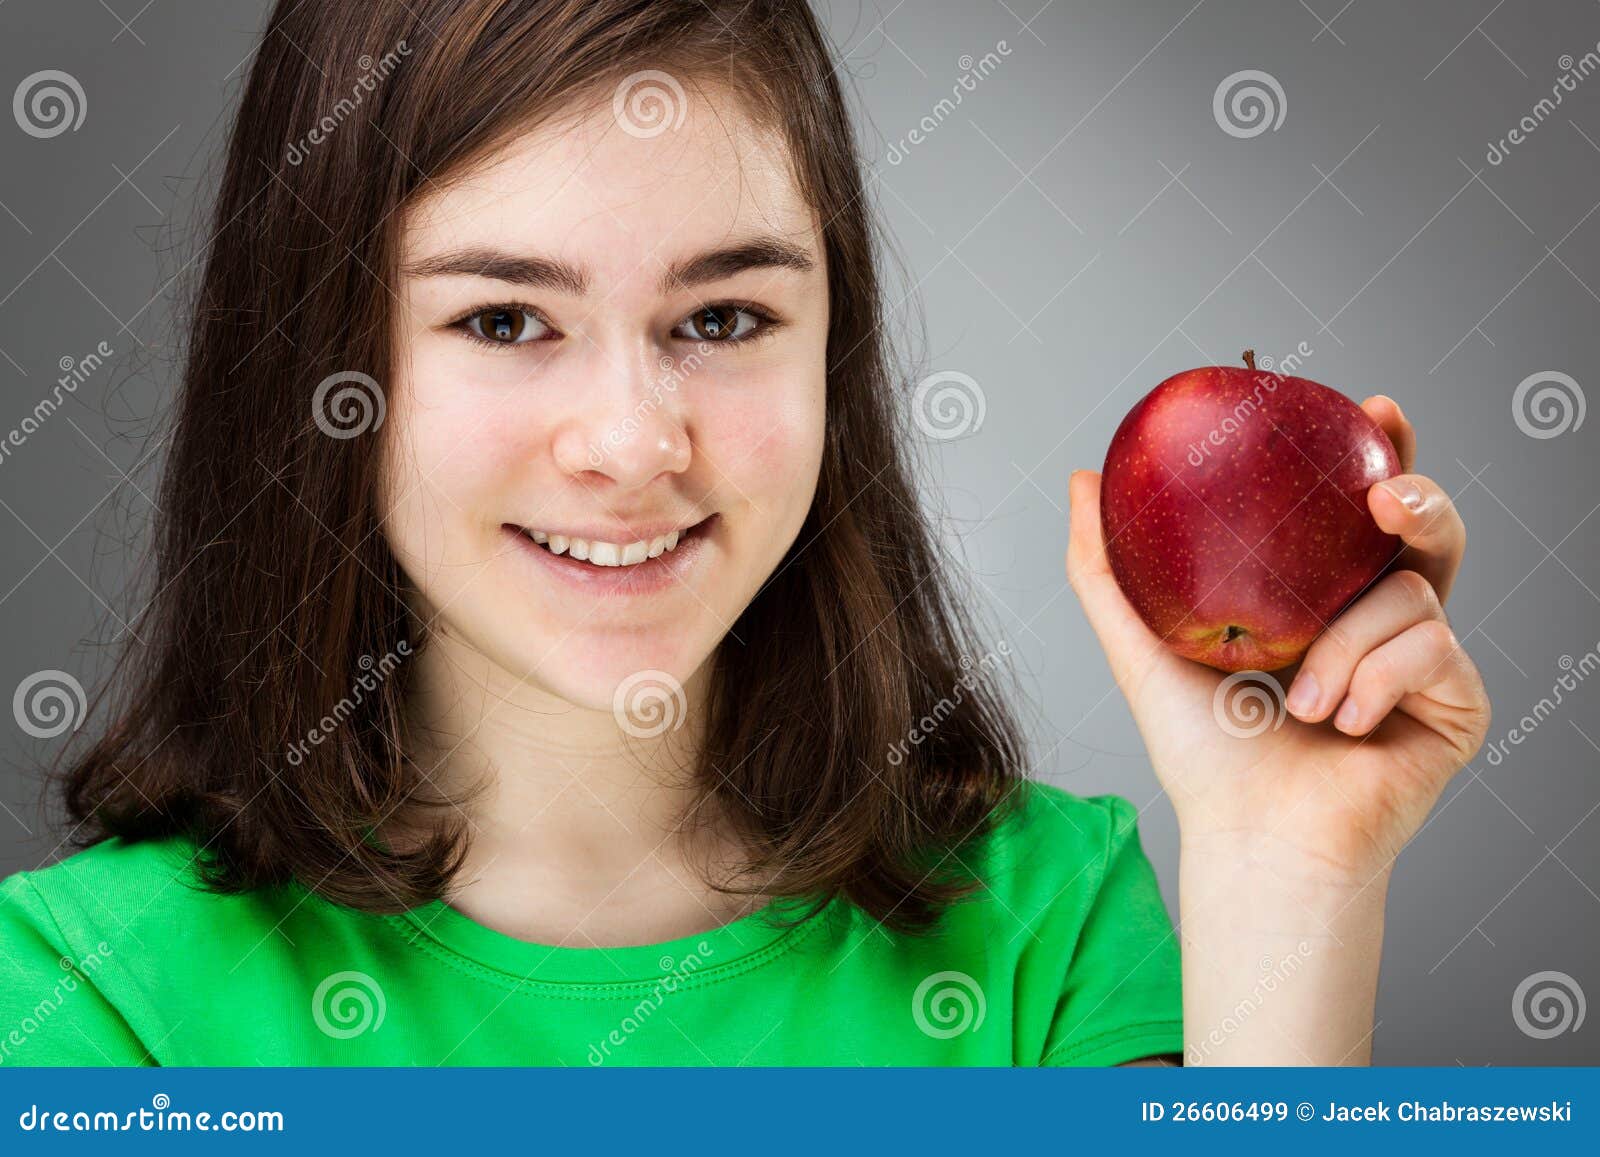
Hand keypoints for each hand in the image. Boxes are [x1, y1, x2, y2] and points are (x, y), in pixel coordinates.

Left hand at [1066, 396, 1490, 886]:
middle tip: (1383, 494)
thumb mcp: (1141, 644)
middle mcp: (1377, 621)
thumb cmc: (1204, 753)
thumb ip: (1109, 566)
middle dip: (1415, 494)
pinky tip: (1343, 724)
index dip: (1376, 452)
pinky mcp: (1457, 702)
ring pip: (1413, 589)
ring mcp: (1423, 661)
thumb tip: (1082, 479)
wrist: (1251, 834)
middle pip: (1423, 528)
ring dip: (1344, 642)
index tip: (1370, 408)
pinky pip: (1432, 646)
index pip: (1352, 512)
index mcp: (1318, 599)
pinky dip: (1374, 680)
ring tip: (1301, 700)